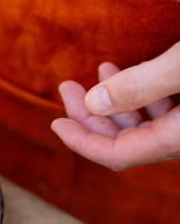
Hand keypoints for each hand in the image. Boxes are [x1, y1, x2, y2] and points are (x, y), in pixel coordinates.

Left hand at [52, 42, 179, 170]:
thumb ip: (139, 86)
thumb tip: (93, 103)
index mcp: (177, 139)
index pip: (116, 154)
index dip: (81, 141)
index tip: (55, 124)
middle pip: (125, 139)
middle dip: (91, 113)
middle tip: (68, 87)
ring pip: (145, 125)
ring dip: (116, 100)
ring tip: (102, 69)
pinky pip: (165, 113)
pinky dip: (143, 95)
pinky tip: (135, 71)